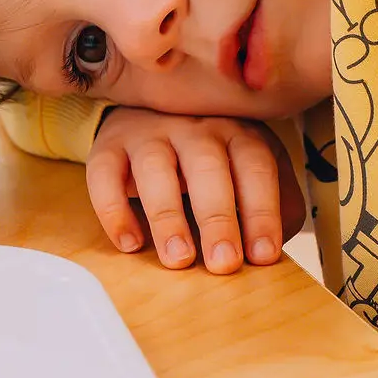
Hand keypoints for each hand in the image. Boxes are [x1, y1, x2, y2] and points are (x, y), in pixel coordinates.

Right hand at [86, 109, 305, 273]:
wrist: (148, 114)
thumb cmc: (208, 158)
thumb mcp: (246, 170)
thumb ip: (272, 202)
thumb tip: (272, 249)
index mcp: (237, 133)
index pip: (255, 168)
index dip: (261, 212)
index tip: (263, 256)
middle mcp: (195, 127)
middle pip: (208, 168)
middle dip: (218, 219)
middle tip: (223, 263)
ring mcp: (149, 133)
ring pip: (155, 168)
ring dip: (167, 216)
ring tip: (178, 259)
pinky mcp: (109, 146)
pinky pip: (105, 174)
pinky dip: (114, 210)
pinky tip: (130, 244)